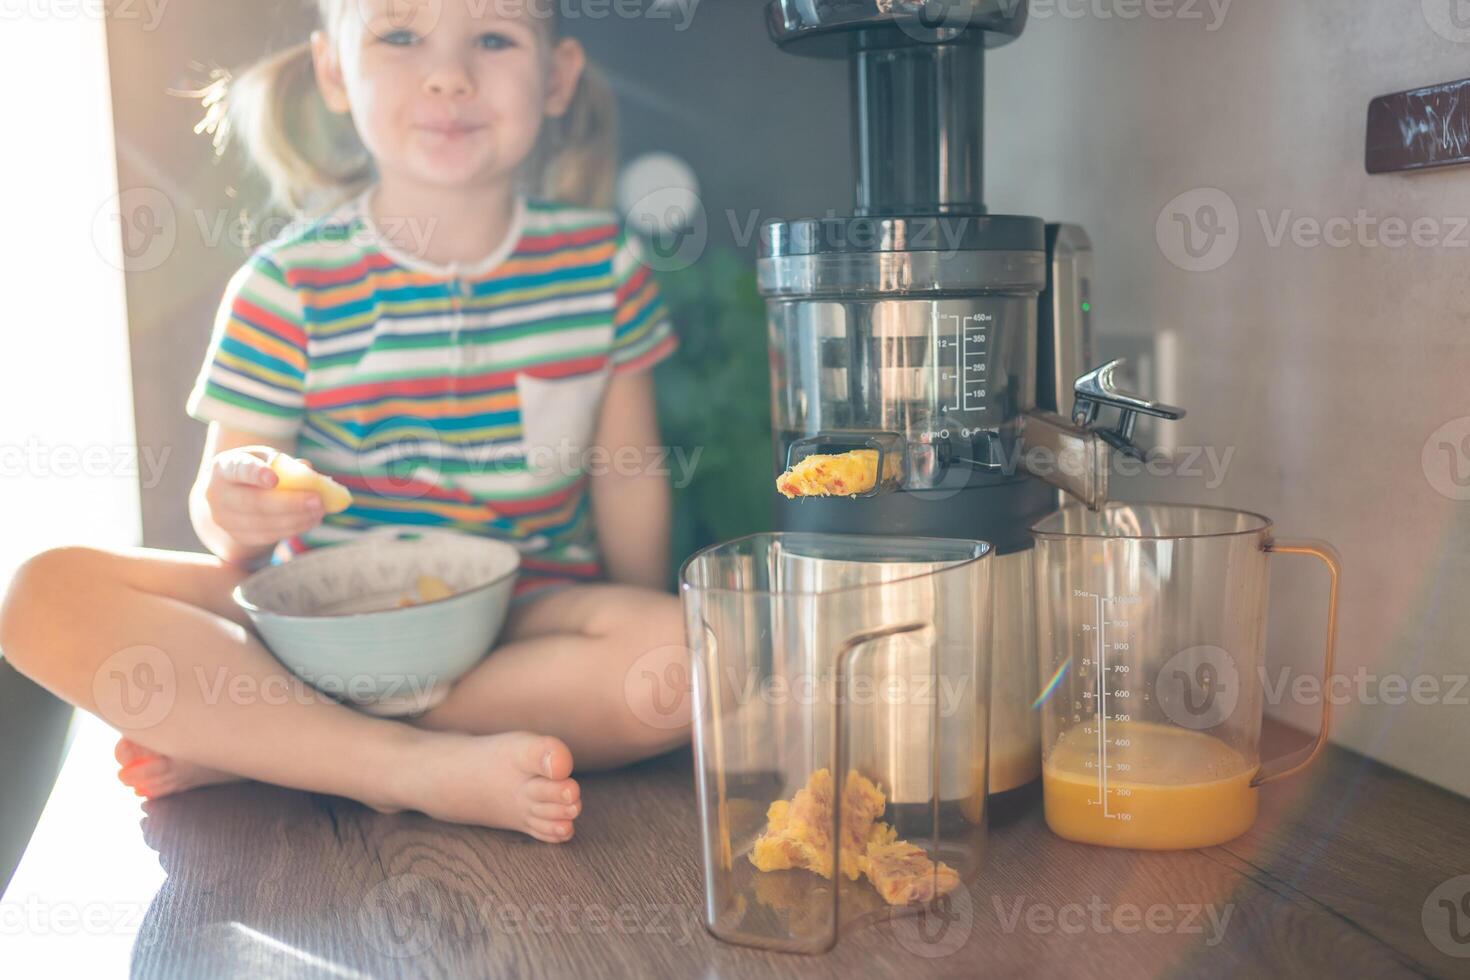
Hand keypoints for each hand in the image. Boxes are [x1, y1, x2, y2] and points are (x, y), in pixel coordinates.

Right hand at [201, 447, 324, 548]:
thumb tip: (308, 470)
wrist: (231, 496)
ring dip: (296, 519)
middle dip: (289, 503)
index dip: (256, 474)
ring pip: (263, 524)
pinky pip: (267, 537)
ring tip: (319, 511)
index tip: (274, 479)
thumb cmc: (255, 471)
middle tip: (317, 500)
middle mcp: (217, 494)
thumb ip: (286, 464)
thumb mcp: (266, 459)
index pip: (238, 469)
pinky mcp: (237, 536)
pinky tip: (309, 521)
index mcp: (224, 467)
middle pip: (253, 503)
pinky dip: (292, 529)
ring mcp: (225, 519)